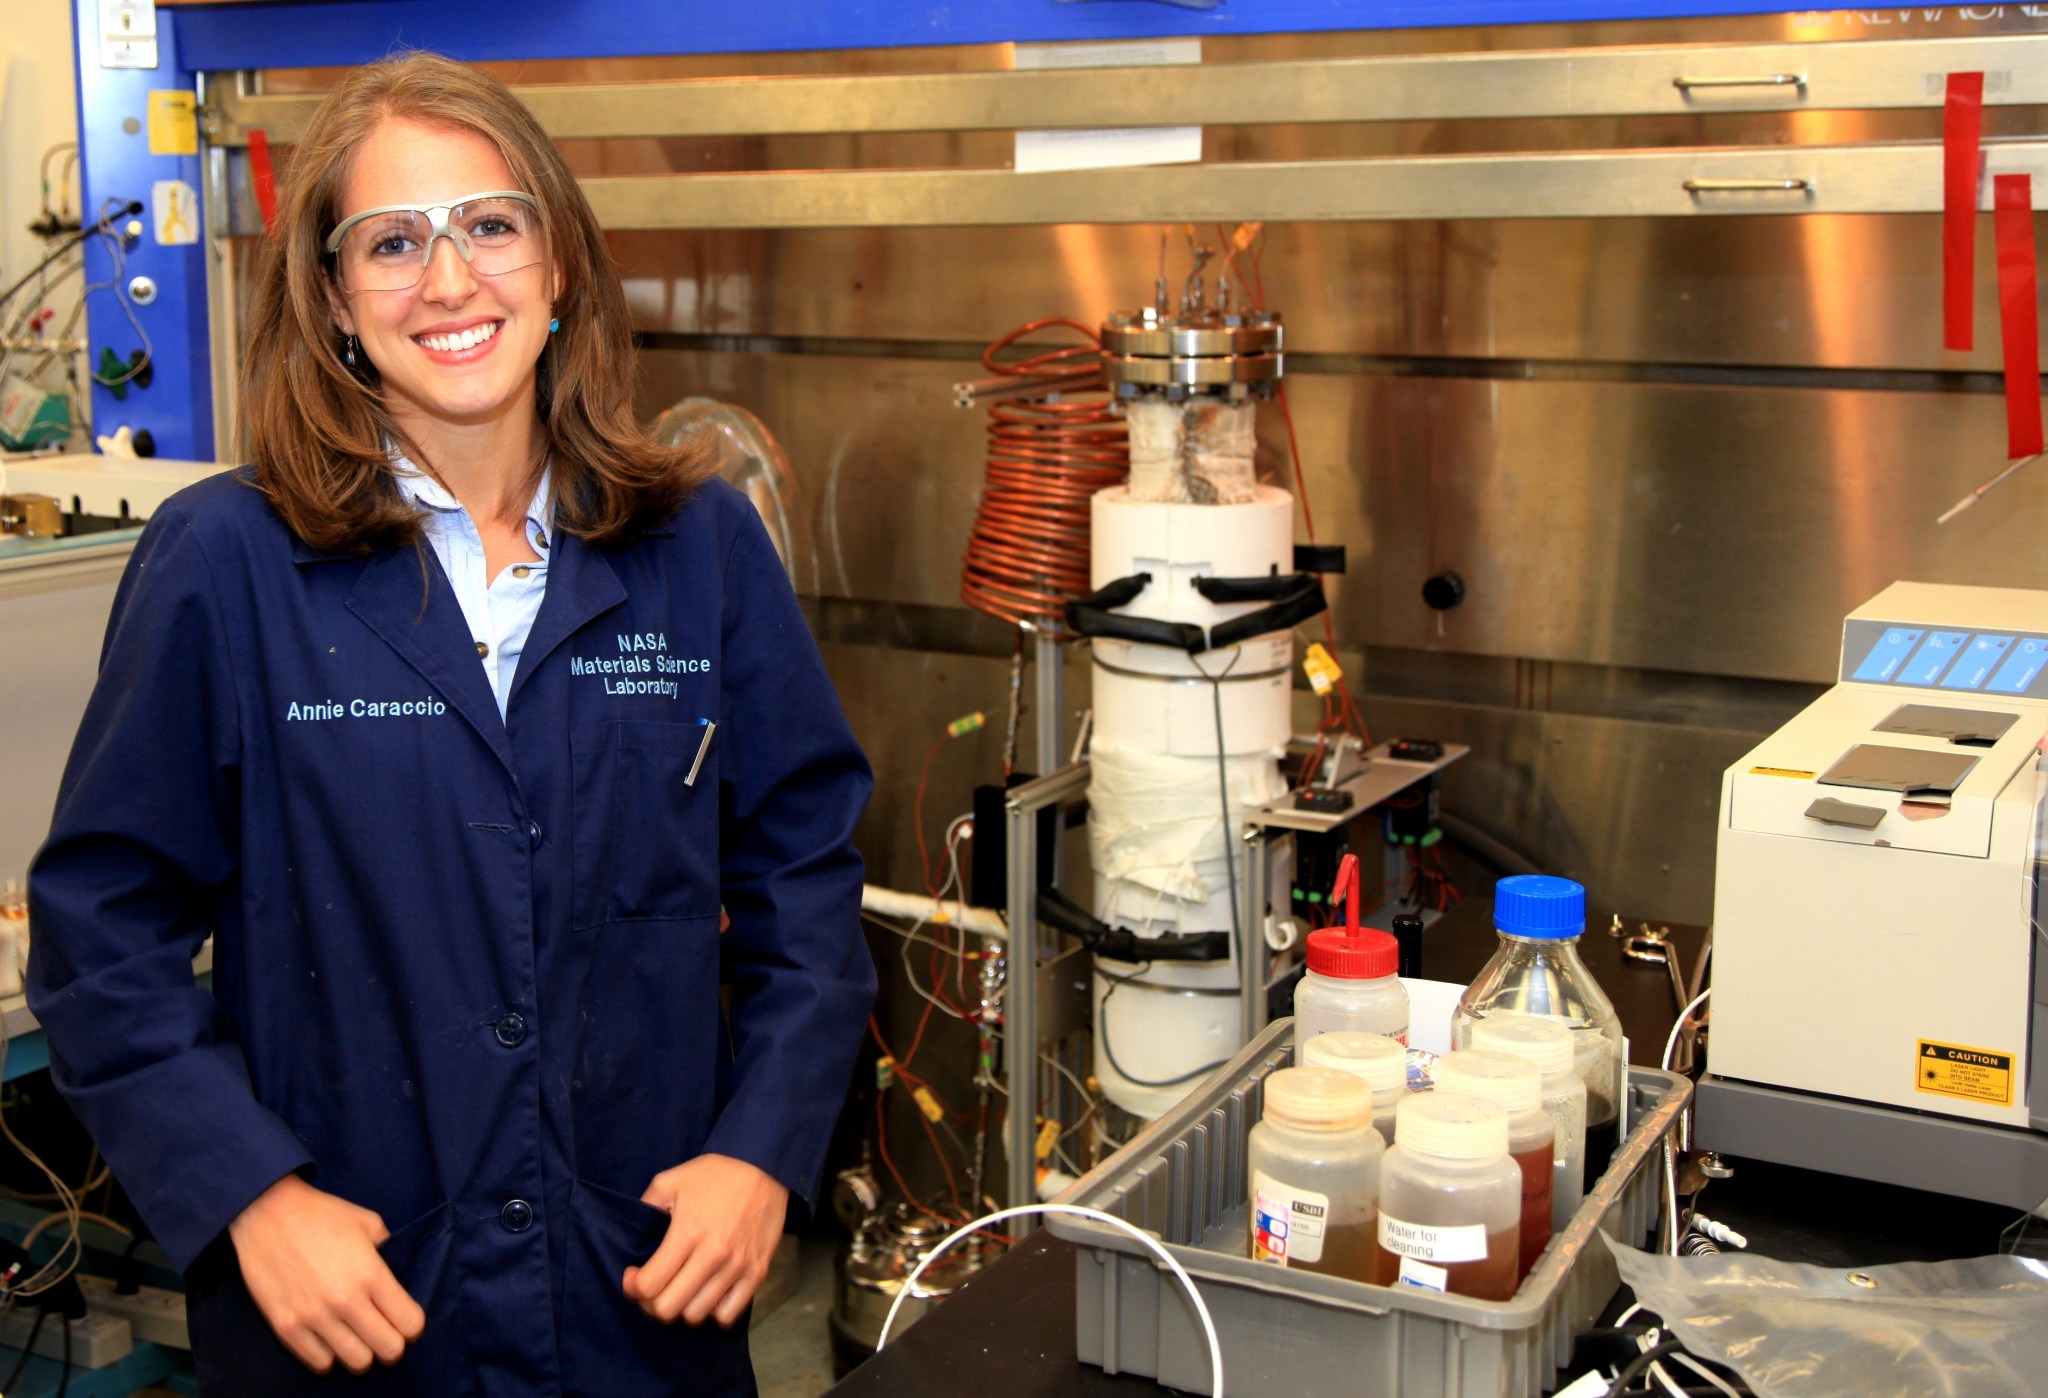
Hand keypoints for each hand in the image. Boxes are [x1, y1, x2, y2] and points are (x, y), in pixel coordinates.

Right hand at [227, 1175, 425, 1373]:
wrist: (266, 1213)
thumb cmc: (320, 1214)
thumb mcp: (368, 1222)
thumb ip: (388, 1250)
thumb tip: (394, 1276)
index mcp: (371, 1274)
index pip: (410, 1324)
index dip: (412, 1324)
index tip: (404, 1318)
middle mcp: (346, 1301)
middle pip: (389, 1350)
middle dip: (393, 1344)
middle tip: (383, 1331)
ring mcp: (314, 1317)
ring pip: (357, 1362)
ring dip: (362, 1352)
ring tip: (356, 1335)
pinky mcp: (286, 1327)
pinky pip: (319, 1363)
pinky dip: (329, 1355)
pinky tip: (329, 1338)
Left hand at [621, 1154, 787, 1326]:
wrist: (763, 1166)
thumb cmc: (714, 1174)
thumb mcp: (669, 1180)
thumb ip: (645, 1208)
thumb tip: (633, 1237)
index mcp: (687, 1233)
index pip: (648, 1286)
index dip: (632, 1287)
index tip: (634, 1275)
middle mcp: (712, 1255)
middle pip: (668, 1309)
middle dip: (651, 1303)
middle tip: (654, 1288)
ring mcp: (737, 1267)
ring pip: (696, 1316)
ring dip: (682, 1307)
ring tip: (681, 1289)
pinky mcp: (758, 1273)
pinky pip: (729, 1314)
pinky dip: (714, 1311)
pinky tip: (708, 1293)